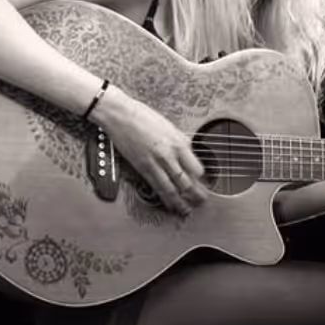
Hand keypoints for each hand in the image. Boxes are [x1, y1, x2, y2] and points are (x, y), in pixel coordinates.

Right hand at [94, 86, 208, 215]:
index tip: (203, 184)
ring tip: (187, 210)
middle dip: (196, 195)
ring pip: (174, 189)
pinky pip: (158, 187)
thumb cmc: (142, 116)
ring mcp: (156, 163)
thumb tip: (187, 154)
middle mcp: (170, 155)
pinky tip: (169, 204)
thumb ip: (180, 142)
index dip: (201, 179)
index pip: (197, 168)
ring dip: (182, 202)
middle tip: (201, 201)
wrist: (120, 114)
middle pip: (188, 182)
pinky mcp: (143, 168)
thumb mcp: (170, 127)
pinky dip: (166, 198)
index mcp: (179, 143)